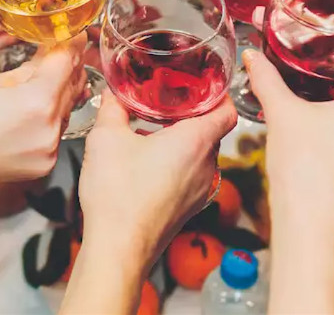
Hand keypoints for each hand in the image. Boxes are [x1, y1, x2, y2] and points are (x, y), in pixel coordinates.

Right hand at [0, 37, 86, 193]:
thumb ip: (28, 69)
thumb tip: (49, 54)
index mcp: (36, 101)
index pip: (66, 61)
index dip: (69, 42)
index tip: (69, 33)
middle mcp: (48, 129)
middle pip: (71, 85)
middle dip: (66, 65)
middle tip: (58, 49)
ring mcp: (47, 151)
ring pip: (66, 109)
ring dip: (59, 91)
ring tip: (42, 78)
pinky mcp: (43, 165)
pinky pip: (55, 132)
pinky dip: (49, 116)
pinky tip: (32, 107)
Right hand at [78, 92, 237, 269]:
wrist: (118, 248)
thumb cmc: (118, 194)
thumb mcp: (107, 138)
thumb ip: (113, 108)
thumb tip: (114, 94)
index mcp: (195, 141)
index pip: (227, 110)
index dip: (218, 94)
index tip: (203, 84)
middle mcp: (206, 166)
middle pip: (212, 132)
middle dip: (192, 116)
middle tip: (168, 103)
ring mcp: (200, 191)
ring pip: (200, 156)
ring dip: (182, 143)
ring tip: (154, 132)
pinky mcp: (188, 209)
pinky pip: (191, 177)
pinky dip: (176, 166)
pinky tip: (147, 164)